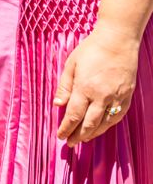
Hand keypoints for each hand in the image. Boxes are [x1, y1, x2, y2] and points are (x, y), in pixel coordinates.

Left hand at [53, 23, 138, 146]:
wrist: (117, 40)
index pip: (73, 115)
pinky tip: (101, 127)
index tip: (61, 136)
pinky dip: (107, 125)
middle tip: (70, 143)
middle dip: (78, 136)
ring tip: (83, 138)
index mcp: (84, 88)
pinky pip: (116, 116)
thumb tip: (57, 104)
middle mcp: (101, 96)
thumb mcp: (71, 64)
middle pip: (88, 124)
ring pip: (104, 124)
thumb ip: (64, 86)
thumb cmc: (91, 49)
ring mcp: (116, 98)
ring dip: (92, 134)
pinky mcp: (126, 96)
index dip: (66, 128)